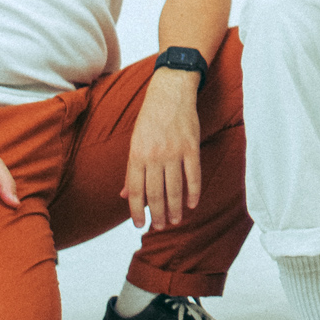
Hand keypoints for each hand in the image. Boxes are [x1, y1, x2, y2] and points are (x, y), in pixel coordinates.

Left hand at [122, 67, 201, 229]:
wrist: (170, 92)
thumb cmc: (150, 119)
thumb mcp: (135, 142)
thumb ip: (131, 170)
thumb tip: (125, 196)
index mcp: (137, 155)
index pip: (136, 191)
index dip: (137, 211)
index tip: (139, 226)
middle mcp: (155, 155)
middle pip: (156, 193)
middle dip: (158, 214)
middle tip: (161, 227)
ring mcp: (175, 151)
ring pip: (175, 188)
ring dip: (175, 208)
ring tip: (175, 221)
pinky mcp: (192, 146)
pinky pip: (194, 175)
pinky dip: (194, 192)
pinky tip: (192, 204)